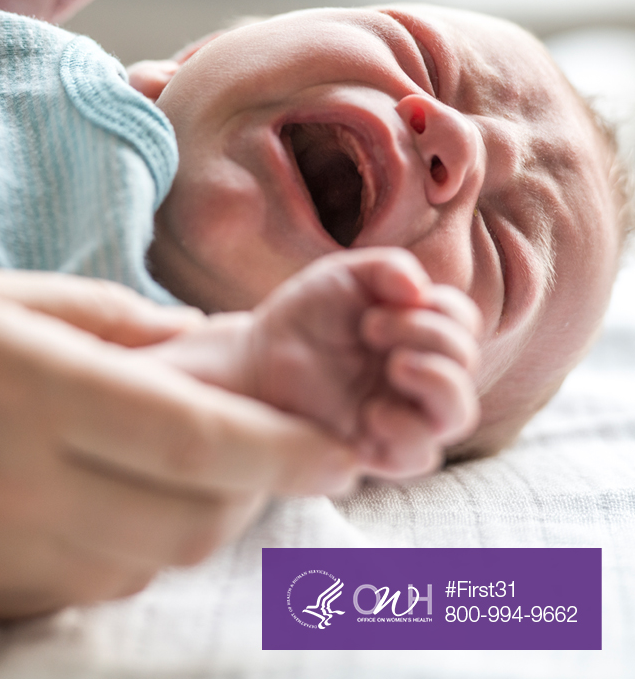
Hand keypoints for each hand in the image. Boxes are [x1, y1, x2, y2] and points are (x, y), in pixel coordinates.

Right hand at [0, 252, 353, 618]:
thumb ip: (99, 321)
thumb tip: (186, 344)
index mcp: (25, 389)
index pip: (200, 438)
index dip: (286, 448)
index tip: (337, 444)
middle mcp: (13, 490)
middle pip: (189, 519)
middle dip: (249, 486)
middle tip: (255, 439)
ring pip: (142, 564)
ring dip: (189, 518)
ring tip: (183, 464)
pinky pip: (76, 590)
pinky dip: (121, 550)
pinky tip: (102, 499)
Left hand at [248, 248, 480, 478]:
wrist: (258, 359)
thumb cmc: (304, 317)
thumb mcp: (344, 276)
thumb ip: (387, 268)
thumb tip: (421, 289)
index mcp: (418, 333)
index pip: (463, 323)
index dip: (440, 310)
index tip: (386, 302)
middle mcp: (420, 375)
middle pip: (465, 363)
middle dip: (428, 336)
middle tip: (371, 327)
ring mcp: (403, 413)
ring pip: (458, 415)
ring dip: (437, 383)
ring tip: (395, 365)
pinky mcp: (379, 450)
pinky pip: (420, 455)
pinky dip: (407, 430)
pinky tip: (372, 411)